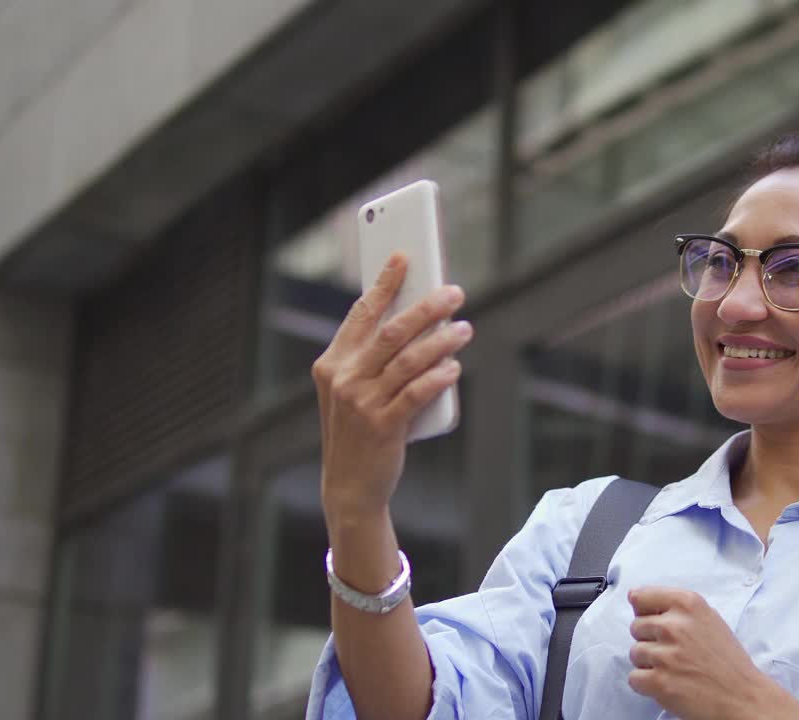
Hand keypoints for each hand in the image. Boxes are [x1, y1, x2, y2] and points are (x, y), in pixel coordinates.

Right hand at [311, 253, 471, 528]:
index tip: (405, 258)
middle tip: (454, 293)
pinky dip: (438, 377)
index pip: (362, 313)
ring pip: (408, 360)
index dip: (384, 283)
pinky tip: (454, 367)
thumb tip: (419, 321)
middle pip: (391, 331)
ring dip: (441, 341)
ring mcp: (361, 403)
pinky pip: (416, 393)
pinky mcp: (382, 426)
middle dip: (426, 307)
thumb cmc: (360, 431)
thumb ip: (376, 360)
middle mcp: (344, 379)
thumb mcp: (355, 391)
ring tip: (465, 329)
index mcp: (333, 363)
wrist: (350, 485)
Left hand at [628, 587, 776, 719]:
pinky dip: (646, 684)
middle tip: (673, 651)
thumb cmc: (727, 660)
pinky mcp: (659, 682)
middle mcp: (674, 626)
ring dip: (649, 663)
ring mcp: (665, 654)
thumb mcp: (708, 619)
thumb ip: (677, 608)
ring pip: (634, 653)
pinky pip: (634, 678)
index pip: (640, 597)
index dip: (643, 610)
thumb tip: (637, 599)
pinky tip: (668, 683)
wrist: (742, 697)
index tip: (649, 618)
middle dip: (649, 639)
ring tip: (674, 669)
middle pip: (636, 626)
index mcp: (688, 605)